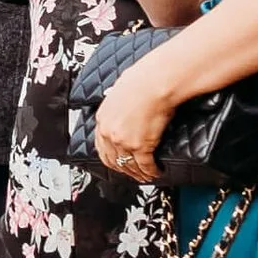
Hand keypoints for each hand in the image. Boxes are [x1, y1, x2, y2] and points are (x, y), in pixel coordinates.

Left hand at [93, 46, 179, 181]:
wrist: (155, 82)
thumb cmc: (142, 81)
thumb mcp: (119, 94)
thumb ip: (118, 108)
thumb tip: (124, 110)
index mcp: (102, 119)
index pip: (101, 147)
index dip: (111, 158)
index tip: (117, 162)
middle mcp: (109, 132)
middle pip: (114, 160)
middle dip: (124, 169)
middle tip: (132, 173)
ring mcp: (123, 141)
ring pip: (129, 165)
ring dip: (138, 173)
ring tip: (146, 175)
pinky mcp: (140, 146)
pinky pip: (145, 165)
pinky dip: (152, 171)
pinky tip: (156, 172)